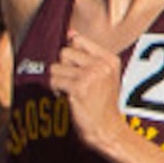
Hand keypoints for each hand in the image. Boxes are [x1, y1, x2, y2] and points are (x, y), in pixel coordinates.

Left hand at [46, 35, 125, 153]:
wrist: (106, 129)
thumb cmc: (102, 104)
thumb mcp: (105, 75)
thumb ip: (88, 53)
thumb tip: (70, 33)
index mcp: (109, 59)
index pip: (78, 40)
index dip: (71, 55)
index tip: (74, 68)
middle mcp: (101, 64)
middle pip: (65, 52)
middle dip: (63, 68)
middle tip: (72, 82)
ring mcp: (90, 75)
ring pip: (56, 66)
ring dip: (58, 79)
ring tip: (70, 90)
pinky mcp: (78, 88)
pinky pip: (53, 80)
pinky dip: (55, 89)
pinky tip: (67, 97)